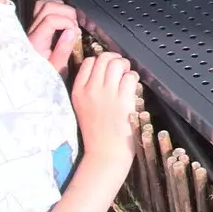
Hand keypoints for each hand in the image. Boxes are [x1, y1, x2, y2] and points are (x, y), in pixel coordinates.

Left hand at [27, 0, 81, 74]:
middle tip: (75, 26)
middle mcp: (31, 32)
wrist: (27, 82)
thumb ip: (63, 50)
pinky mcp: (34, 27)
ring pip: (43, 4)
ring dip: (61, 8)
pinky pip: (42, 9)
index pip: (50, 19)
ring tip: (70, 21)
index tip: (75, 32)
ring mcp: (31, 28)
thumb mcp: (56, 69)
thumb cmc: (42, 77)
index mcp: (36, 42)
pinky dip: (56, 9)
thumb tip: (72, 31)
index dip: (67, 22)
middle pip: (47, 7)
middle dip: (67, 12)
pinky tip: (64, 20)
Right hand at [70, 52, 138, 172]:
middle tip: (121, 70)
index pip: (88, 62)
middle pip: (104, 58)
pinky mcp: (123, 100)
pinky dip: (134, 79)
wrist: (105, 153)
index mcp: (78, 91)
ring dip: (126, 67)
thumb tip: (104, 69)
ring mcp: (107, 94)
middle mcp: (91, 89)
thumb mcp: (82, 107)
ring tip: (127, 78)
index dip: (101, 61)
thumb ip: (88, 88)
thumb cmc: (96, 132)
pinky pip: (131, 77)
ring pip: (118, 64)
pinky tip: (132, 89)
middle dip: (116, 60)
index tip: (108, 68)